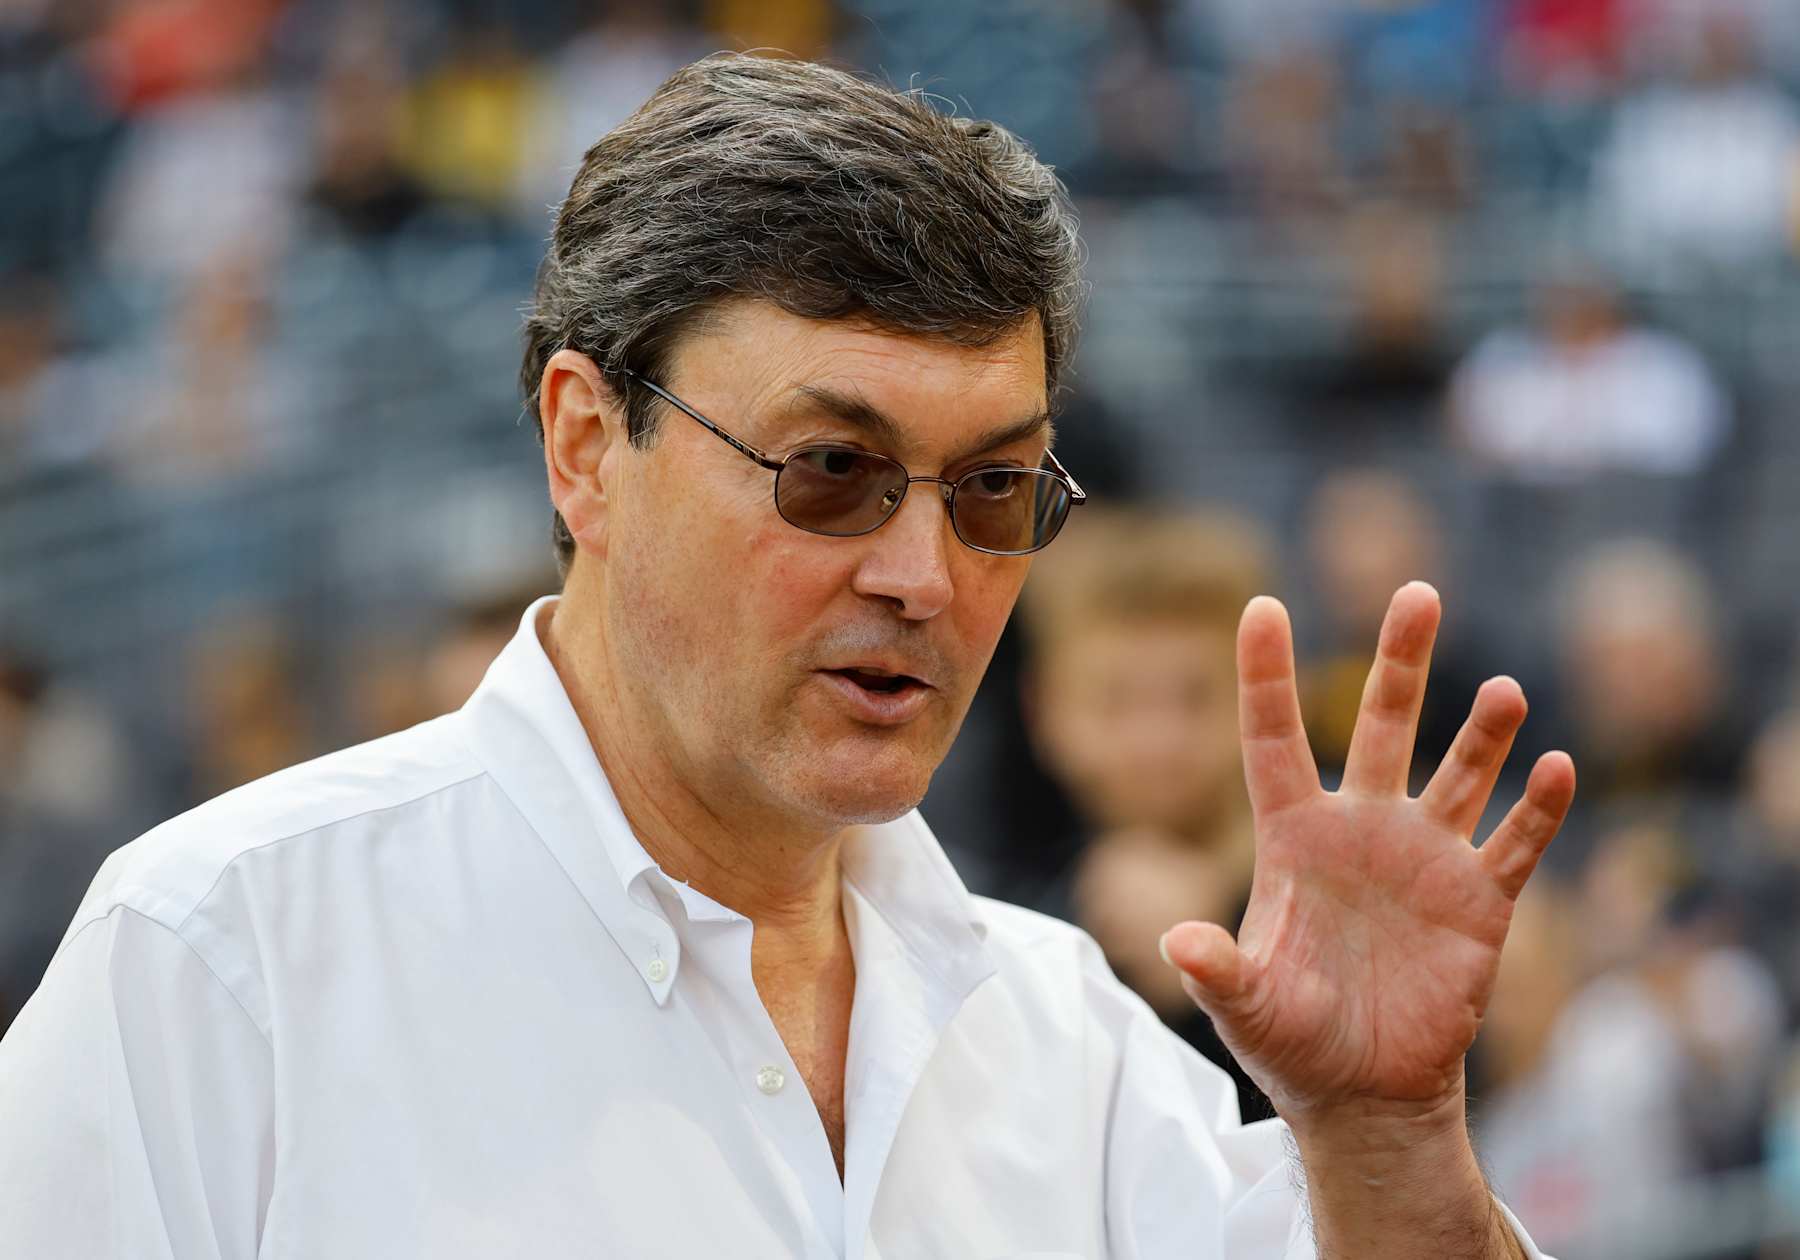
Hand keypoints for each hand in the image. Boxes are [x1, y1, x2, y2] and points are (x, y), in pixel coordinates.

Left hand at [1159, 582, 1575, 1130]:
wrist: (1364, 1094)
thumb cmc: (1290, 1041)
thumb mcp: (1244, 1007)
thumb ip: (1217, 972)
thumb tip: (1179, 943)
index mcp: (1294, 838)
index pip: (1274, 739)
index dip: (1267, 676)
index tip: (1263, 606)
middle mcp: (1362, 828)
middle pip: (1384, 725)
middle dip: (1402, 661)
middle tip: (1418, 593)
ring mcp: (1425, 858)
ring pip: (1460, 773)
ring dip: (1483, 733)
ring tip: (1503, 690)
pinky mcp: (1480, 902)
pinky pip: (1514, 843)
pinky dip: (1537, 808)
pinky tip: (1555, 766)